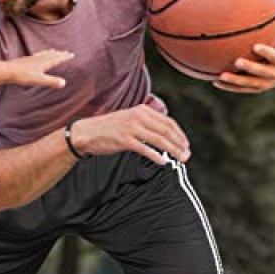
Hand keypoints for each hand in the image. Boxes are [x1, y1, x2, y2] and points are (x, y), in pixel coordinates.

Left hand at [7, 49, 72, 87]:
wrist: (8, 71)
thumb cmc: (23, 76)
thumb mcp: (39, 80)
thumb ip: (51, 81)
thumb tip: (64, 83)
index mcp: (43, 63)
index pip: (56, 59)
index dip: (64, 57)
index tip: (71, 54)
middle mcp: (38, 59)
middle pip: (51, 55)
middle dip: (59, 54)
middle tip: (66, 52)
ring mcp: (31, 59)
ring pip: (43, 54)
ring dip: (50, 52)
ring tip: (53, 51)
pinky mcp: (24, 60)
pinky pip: (35, 56)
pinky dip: (39, 54)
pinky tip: (36, 56)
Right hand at [70, 105, 190, 165]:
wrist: (87, 133)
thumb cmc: (109, 128)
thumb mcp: (130, 119)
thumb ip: (146, 122)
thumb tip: (164, 132)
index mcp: (142, 110)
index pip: (168, 122)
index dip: (180, 134)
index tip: (186, 145)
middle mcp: (138, 117)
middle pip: (167, 131)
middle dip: (180, 144)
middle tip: (187, 155)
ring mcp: (131, 128)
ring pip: (159, 140)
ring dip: (173, 151)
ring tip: (180, 159)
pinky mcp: (124, 140)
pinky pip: (145, 149)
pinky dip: (156, 156)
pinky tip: (163, 162)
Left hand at [214, 12, 274, 93]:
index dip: (266, 52)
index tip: (255, 46)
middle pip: (261, 72)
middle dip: (250, 68)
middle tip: (237, 61)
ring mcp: (264, 85)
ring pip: (248, 84)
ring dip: (235, 80)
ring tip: (221, 75)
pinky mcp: (254, 90)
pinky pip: (240, 89)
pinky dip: (228, 86)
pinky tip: (215, 82)